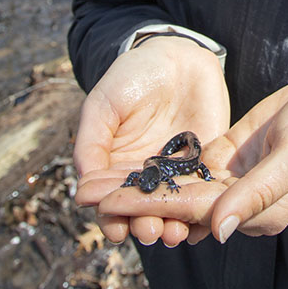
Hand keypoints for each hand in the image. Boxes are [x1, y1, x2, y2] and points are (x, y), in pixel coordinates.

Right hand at [73, 36, 229, 246]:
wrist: (175, 56)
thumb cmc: (131, 77)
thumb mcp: (103, 105)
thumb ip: (91, 143)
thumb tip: (82, 188)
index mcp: (117, 165)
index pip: (112, 200)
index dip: (112, 217)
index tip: (115, 229)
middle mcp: (146, 174)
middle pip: (143, 209)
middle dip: (144, 225)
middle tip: (149, 231)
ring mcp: (176, 169)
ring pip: (173, 205)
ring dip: (173, 223)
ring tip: (174, 232)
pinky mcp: (204, 160)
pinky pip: (203, 189)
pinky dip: (202, 206)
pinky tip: (201, 221)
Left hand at [97, 79, 287, 245]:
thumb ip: (257, 193)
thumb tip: (219, 230)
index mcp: (256, 212)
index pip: (194, 211)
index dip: (150, 206)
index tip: (109, 205)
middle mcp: (239, 203)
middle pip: (178, 202)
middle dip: (133, 199)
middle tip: (84, 193)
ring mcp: (233, 181)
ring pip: (179, 187)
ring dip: (140, 185)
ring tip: (97, 181)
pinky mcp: (229, 158)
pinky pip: (190, 167)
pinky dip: (161, 168)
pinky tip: (128, 165)